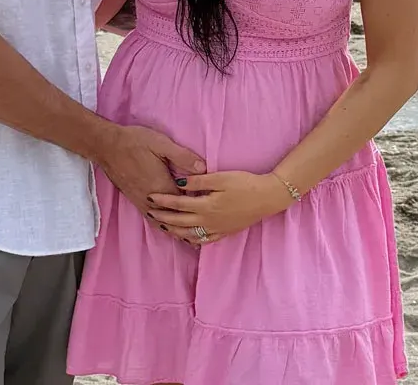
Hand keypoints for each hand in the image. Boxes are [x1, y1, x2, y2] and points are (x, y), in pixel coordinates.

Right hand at [94, 123, 204, 225]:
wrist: (108, 147)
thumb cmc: (135, 143)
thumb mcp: (161, 144)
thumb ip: (183, 157)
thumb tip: (203, 168)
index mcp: (163, 186)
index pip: (186, 203)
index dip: (200, 207)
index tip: (214, 212)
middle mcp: (153, 199)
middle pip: (175, 218)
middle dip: (191, 225)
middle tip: (207, 236)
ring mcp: (142, 202)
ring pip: (163, 223)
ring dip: (177, 231)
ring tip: (191, 242)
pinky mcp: (135, 201)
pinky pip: (152, 220)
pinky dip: (162, 227)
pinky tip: (166, 229)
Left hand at [147, 170, 295, 245]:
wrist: (267, 197)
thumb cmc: (245, 183)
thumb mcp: (221, 177)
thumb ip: (198, 181)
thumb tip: (179, 182)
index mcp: (206, 206)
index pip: (178, 204)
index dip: (162, 201)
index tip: (150, 197)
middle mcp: (208, 221)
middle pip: (179, 221)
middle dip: (163, 217)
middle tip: (149, 213)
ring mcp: (217, 229)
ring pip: (189, 234)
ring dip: (174, 230)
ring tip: (162, 226)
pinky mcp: (225, 232)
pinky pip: (204, 240)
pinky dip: (192, 239)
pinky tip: (187, 237)